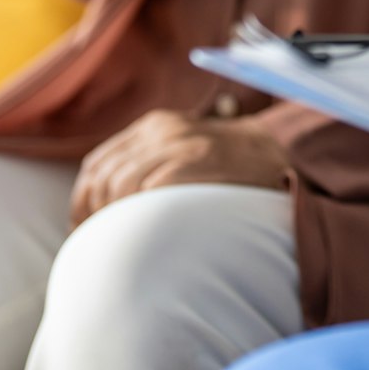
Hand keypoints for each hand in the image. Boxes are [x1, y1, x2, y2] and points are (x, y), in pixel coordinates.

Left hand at [70, 110, 290, 226]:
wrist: (284, 158)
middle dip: (92, 211)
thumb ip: (153, 165)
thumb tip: (111, 203)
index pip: (98, 162)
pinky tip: (142, 233)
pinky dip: (136, 214)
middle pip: (102, 173)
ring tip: (121, 242)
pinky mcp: (194, 163)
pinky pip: (147, 190)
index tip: (86, 228)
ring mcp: (180, 146)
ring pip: (119, 182)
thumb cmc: (233, 170)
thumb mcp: (188, 152)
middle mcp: (162, 131)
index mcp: (156, 127)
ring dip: (111, 217)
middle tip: (99, 242)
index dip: (84, 199)